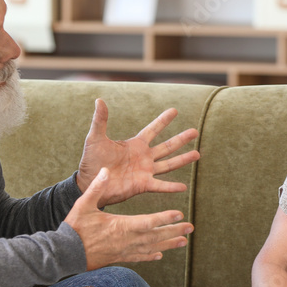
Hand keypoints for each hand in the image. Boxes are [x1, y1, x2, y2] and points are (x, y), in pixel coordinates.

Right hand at [65, 168, 193, 269]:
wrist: (65, 255)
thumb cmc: (74, 228)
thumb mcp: (83, 205)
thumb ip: (96, 188)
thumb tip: (105, 171)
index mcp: (121, 226)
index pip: (148, 222)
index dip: (164, 218)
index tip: (180, 214)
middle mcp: (127, 240)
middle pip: (156, 236)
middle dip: (174, 231)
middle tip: (191, 228)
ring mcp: (124, 251)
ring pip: (152, 248)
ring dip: (168, 244)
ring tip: (183, 241)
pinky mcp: (119, 258)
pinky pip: (139, 257)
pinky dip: (151, 255)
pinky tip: (160, 254)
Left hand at [76, 99, 199, 207]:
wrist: (89, 183)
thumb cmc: (91, 161)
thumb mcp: (96, 138)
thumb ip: (100, 120)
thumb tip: (99, 100)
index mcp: (135, 145)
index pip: (153, 130)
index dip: (163, 120)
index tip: (174, 110)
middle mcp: (143, 157)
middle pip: (167, 146)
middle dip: (181, 139)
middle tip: (195, 131)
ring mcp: (145, 171)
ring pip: (168, 164)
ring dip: (183, 159)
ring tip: (197, 154)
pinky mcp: (142, 185)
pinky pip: (160, 185)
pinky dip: (171, 187)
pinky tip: (184, 187)